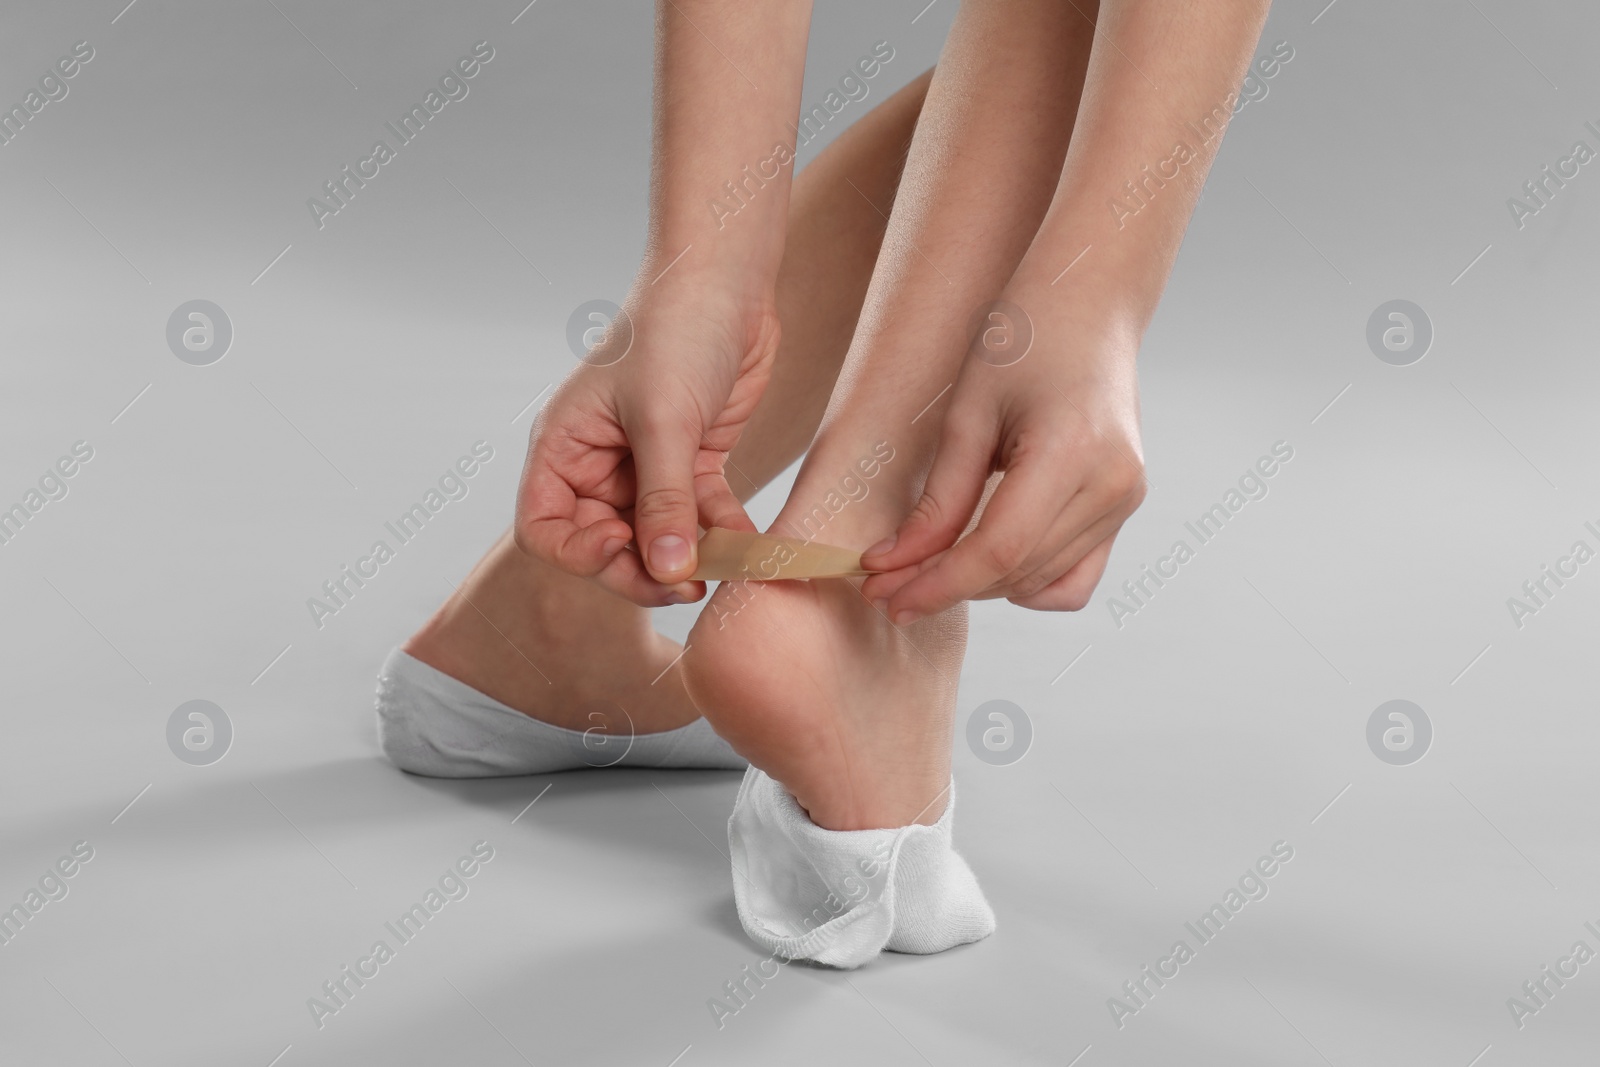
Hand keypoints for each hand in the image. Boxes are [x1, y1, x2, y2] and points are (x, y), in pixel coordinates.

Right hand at [514, 287, 778, 605]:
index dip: (578, 556)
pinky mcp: (694, 461)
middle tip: (687, 582)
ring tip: (725, 568)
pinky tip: (750, 545)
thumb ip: (664, 500)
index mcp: (564, 447)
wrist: (729, 282)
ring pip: (658, 537)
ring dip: (689, 557)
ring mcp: (646, 466)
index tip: (622, 551)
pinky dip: (723, 533)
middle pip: (606, 545)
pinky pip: (702, 516)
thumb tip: (664, 570)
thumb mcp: (664, 420)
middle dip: (643, 569)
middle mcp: (598, 464)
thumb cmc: (676, 330)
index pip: (545, 530)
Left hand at [861, 298, 1146, 619]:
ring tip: (925, 570)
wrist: (1088, 303)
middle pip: (1016, 572)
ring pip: (1041, 582)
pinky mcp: (1124, 506)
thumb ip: (940, 498)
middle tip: (885, 585)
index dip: (936, 583)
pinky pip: (1075, 577)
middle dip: (944, 586)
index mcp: (1072, 452)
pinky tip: (986, 565)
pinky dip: (1027, 582)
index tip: (884, 595)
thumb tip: (894, 565)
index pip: (998, 550)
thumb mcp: (967, 412)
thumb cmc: (1024, 337)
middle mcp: (1111, 485)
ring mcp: (1125, 500)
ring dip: (980, 586)